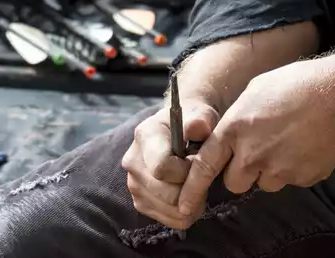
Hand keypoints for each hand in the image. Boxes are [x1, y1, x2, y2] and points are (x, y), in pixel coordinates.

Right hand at [121, 97, 220, 229]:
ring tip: (196, 184)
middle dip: (190, 189)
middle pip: (165, 193)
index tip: (198, 163)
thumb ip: (200, 120)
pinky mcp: (140, 200)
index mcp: (145, 136)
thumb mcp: (200, 114)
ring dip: (189, 203)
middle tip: (202, 177)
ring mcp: (133, 183)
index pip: (161, 168)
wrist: (182, 131)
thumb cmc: (193, 122)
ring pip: (167, 209)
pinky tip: (188, 194)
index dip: (186, 172)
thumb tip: (199, 128)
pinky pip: (166, 220)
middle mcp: (132, 161)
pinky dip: (183, 213)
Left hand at [176, 56, 334, 220]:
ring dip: (271, 170)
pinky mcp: (302, 178)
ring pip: (265, 183)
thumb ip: (237, 120)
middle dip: (243, 172)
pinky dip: (295, 168)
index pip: (205, 166)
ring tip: (288, 141)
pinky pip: (291, 180)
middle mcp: (253, 153)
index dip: (192, 187)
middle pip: (235, 183)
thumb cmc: (297, 84)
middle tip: (260, 149)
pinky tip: (304, 145)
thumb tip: (232, 136)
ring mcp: (279, 169)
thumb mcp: (255, 90)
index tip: (183, 204)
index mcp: (236, 129)